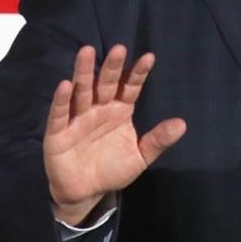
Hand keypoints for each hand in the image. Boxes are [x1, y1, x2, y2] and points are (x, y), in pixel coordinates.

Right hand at [43, 44, 186, 225]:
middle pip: (106, 83)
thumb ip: (158, 140)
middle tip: (120, 48)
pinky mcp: (58, 133)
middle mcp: (99, 108)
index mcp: (120, 110)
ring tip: (87, 52)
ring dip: (84, 72)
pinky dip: (62, 100)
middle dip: (112, 67)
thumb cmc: (112, 169)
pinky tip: (65, 85)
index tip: (150, 58)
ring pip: (82, 91)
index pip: (130, 87)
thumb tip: (182, 124)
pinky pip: (60, 114)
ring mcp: (78, 118)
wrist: (85, 193)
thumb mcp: (140, 157)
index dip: (138, 73)